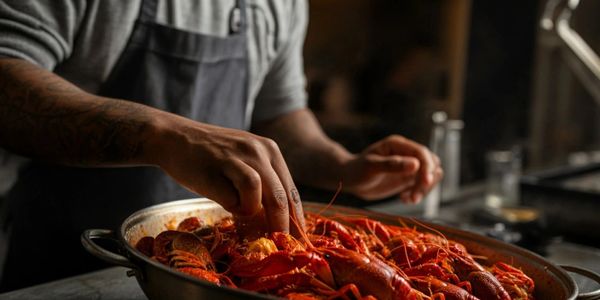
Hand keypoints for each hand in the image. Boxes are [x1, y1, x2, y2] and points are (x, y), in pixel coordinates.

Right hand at [147, 114, 304, 234]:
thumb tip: (275, 221)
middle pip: (280, 195)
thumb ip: (261, 185)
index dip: (295, 218)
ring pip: (260, 193)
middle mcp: (258, 150)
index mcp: (270, 150)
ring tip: (238, 211)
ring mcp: (237, 156)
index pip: (290, 190)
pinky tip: (224, 201)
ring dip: (251, 210)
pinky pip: (233, 195)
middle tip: (278, 242)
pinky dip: (232, 205)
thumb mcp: (243, 162)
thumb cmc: (210, 156)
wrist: (174, 137)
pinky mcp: (216, 165)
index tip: (296, 238)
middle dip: (281, 224)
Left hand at [341, 135, 441, 202]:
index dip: (427, 167)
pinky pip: (423, 184)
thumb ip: (392, 165)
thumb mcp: (371, 166)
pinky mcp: (408, 178)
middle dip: (426, 180)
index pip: (422, 153)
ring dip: (425, 188)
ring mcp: (409, 166)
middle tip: (413, 196)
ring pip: (431, 174)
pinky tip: (404, 199)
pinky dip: (419, 193)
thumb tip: (416, 164)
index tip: (425, 182)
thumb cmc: (357, 169)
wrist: (350, 179)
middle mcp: (406, 153)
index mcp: (398, 145)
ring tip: (409, 199)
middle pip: (431, 163)